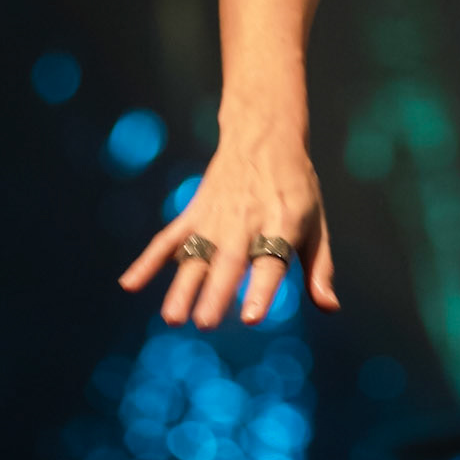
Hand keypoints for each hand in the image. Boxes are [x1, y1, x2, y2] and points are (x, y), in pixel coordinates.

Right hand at [118, 135, 338, 327]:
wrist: (264, 136)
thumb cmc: (296, 188)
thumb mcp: (317, 223)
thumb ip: (320, 268)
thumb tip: (330, 308)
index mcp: (282, 224)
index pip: (270, 262)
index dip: (261, 289)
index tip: (252, 317)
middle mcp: (247, 222)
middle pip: (229, 261)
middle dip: (216, 292)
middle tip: (204, 323)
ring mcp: (216, 218)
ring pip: (197, 254)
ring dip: (182, 286)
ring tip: (172, 317)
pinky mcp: (194, 214)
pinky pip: (168, 239)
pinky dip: (148, 260)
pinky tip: (129, 284)